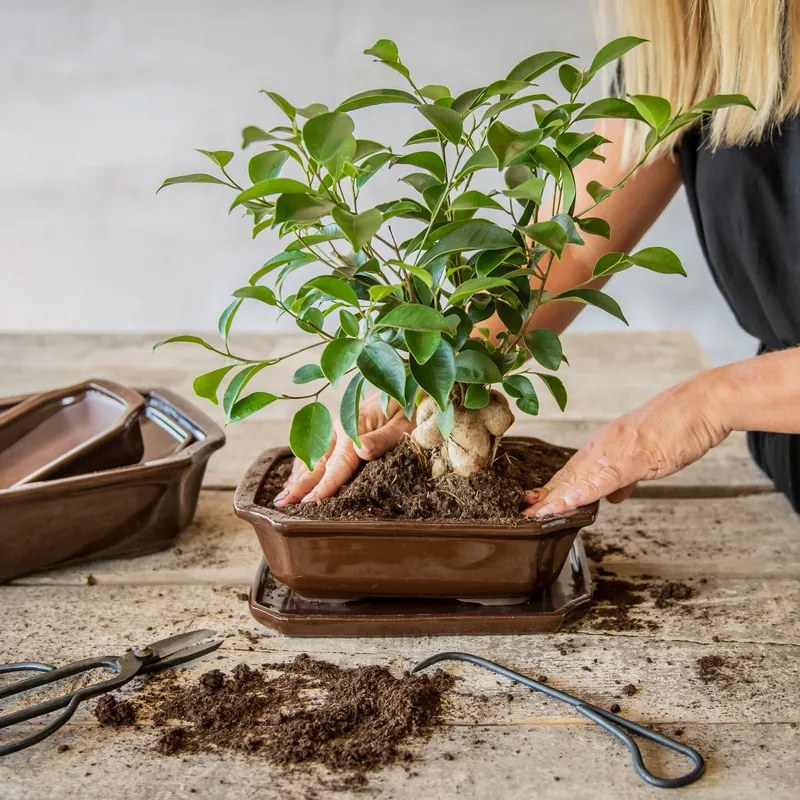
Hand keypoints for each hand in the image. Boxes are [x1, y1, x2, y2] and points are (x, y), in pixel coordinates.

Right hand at [274, 393, 414, 506]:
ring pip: (312, 456)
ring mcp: (337, 428)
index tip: (305, 504)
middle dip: (298, 485)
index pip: (335, 467)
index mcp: (354, 430)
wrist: (409, 382)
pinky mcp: (340, 427)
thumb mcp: (405, 424)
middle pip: (316, 463)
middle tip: (280, 505)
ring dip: (297, 476)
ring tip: (283, 494)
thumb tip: (360, 449)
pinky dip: (304, 463)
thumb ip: (382, 439)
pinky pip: (317, 448)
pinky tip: (297, 474)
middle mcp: (340, 429)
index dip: (321, 487)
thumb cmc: (412, 407)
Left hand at [524, 373, 729, 517]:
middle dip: (546, 496)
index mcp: (607, 443)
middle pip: (569, 475)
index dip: (553, 489)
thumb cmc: (680, 425)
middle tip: (524, 513)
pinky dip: (584, 492)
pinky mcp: (636, 456)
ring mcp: (618, 449)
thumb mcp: (648, 455)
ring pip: (581, 478)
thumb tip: (614, 497)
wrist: (704, 402)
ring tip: (537, 514)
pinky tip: (567, 503)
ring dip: (557, 498)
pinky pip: (604, 478)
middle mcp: (605, 444)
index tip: (535, 504)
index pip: (573, 470)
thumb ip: (627, 477)